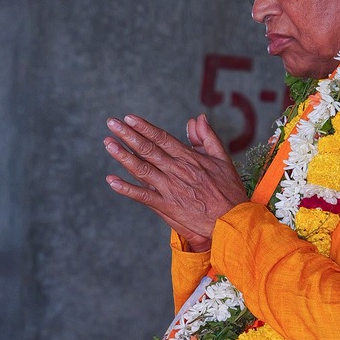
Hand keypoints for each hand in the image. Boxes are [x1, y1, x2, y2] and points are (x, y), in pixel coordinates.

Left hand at [104, 112, 246, 250]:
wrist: (231, 221)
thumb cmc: (229, 191)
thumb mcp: (222, 159)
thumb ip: (207, 138)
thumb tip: (196, 118)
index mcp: (189, 158)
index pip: (162, 138)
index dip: (144, 127)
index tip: (129, 118)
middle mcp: (176, 171)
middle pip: (148, 149)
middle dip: (128, 135)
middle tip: (111, 123)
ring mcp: (170, 189)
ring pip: (142, 169)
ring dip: (123, 156)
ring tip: (108, 143)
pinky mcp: (167, 206)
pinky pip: (143, 196)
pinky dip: (127, 189)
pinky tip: (111, 180)